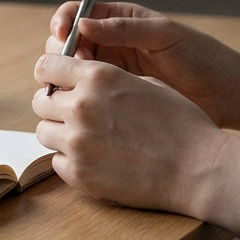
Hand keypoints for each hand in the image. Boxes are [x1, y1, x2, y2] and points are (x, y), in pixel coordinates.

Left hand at [32, 53, 231, 216]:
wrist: (199, 169)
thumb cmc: (182, 124)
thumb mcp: (146, 84)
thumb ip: (107, 80)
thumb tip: (81, 80)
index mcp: (98, 77)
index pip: (45, 66)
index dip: (50, 74)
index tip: (57, 83)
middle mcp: (80, 106)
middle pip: (40, 101)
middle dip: (54, 105)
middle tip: (74, 115)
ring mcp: (76, 142)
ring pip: (43, 132)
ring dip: (60, 133)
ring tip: (88, 139)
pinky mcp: (78, 173)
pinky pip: (57, 161)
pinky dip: (71, 161)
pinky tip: (97, 160)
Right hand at [47, 1, 239, 128]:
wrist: (225, 93)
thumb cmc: (201, 56)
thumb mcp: (164, 35)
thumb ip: (124, 28)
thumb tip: (82, 24)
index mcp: (117, 20)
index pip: (76, 14)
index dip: (63, 22)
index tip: (64, 35)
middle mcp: (108, 44)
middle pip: (65, 43)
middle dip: (62, 52)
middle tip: (79, 64)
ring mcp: (108, 72)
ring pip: (69, 71)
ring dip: (66, 76)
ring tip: (84, 85)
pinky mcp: (113, 98)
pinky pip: (85, 95)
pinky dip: (78, 97)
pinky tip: (87, 102)